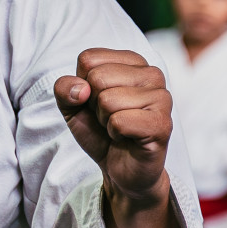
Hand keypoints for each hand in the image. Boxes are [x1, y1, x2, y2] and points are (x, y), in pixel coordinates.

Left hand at [56, 49, 172, 207]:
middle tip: (110, 118)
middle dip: (94, 105)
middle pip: (97, 77)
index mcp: (132, 61)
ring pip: (108, 100)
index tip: (98, 102)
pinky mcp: (162, 123)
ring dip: (105, 121)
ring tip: (120, 128)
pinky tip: (128, 138)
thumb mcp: (72, 106)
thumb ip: (64, 88)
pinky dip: (115, 134)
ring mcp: (162, 97)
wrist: (120, 168)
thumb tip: (80, 89)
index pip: (88, 59)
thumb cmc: (100, 131)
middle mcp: (151, 73)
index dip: (83, 86)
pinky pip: (119, 121)